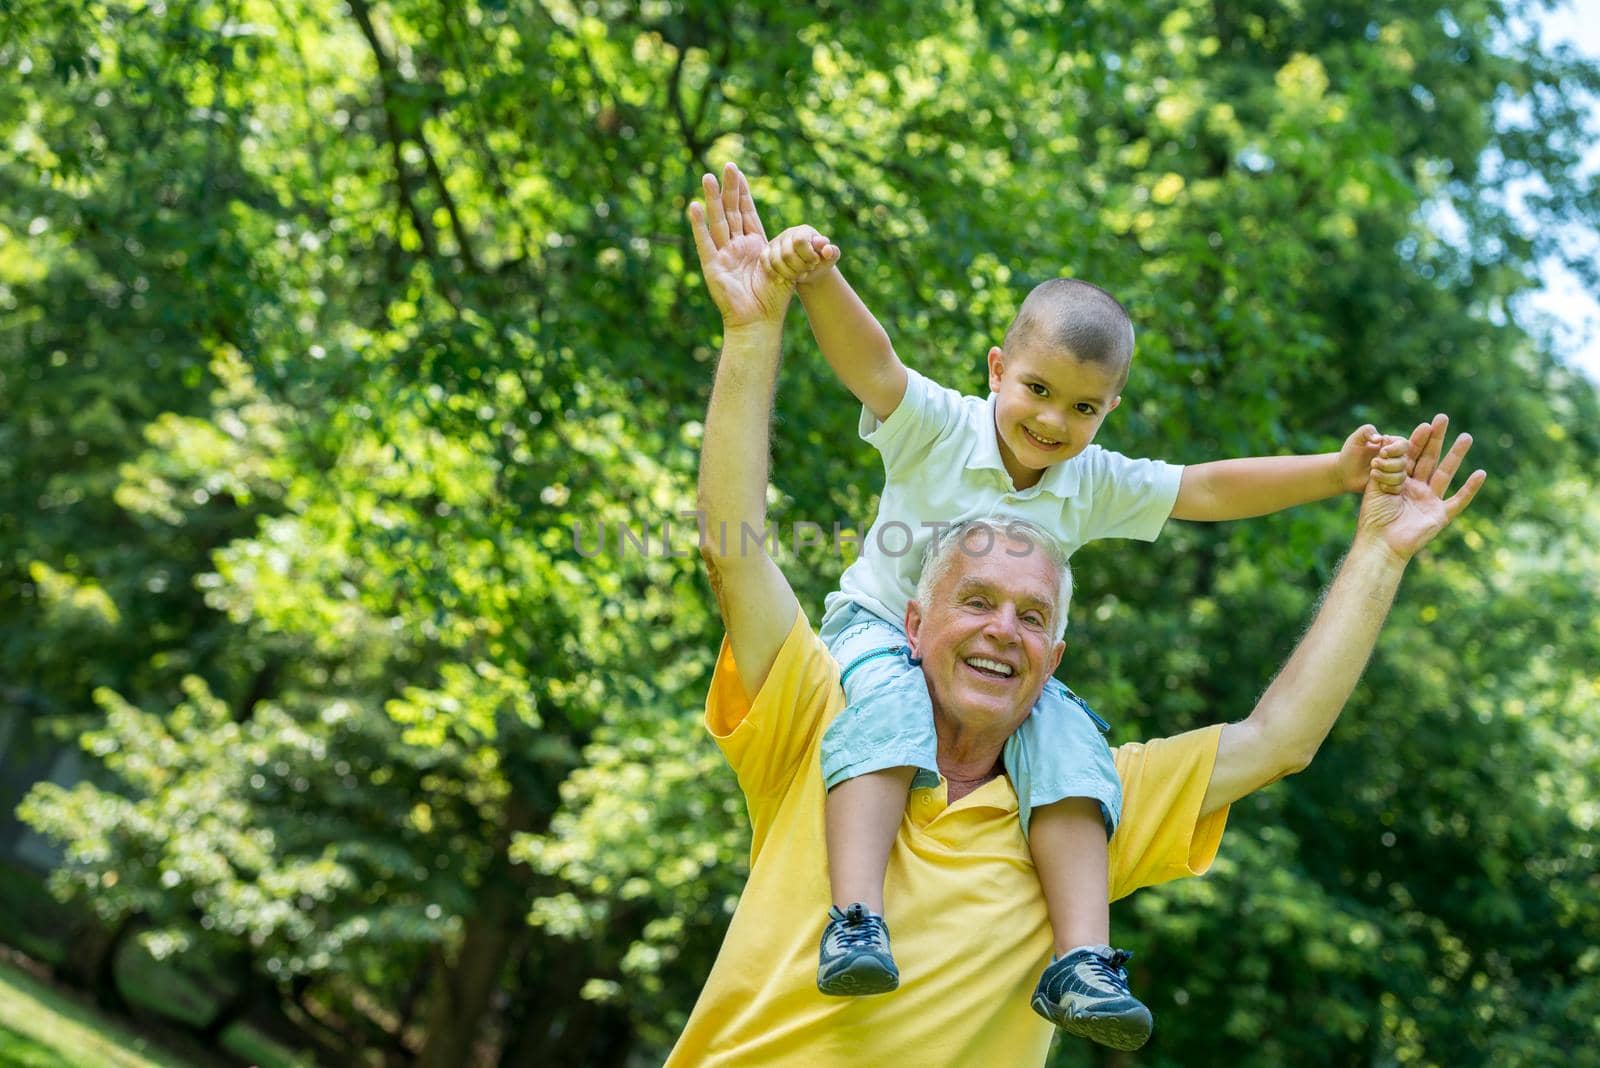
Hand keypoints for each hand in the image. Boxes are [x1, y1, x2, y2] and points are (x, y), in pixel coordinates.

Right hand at [686, 163, 793, 328]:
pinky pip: (705, 242)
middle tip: (727, 166)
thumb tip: (809, 235)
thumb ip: (789, 249)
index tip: (738, 172)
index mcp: (754, 245)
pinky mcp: (712, 267)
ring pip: (717, 221)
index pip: (746, 212)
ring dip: (713, 199)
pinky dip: (699, 225)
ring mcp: (723, 255)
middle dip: (729, 189)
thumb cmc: (774, 298)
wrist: (759, 320)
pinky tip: (695, 207)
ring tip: (708, 177)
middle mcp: (737, 246)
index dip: (742, 192)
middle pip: (731, 211)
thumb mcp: (785, 266)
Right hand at [765, 225, 839, 287]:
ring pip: (775, 261)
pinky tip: (782, 280)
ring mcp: (775, 243)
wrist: (809, 269)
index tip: (815, 262)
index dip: (807, 255)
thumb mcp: (831, 257)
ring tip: (798, 276)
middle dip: (799, 267)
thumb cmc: (821, 260)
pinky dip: (773, 273)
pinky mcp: (766, 253)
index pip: (799, 241)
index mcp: (803, 231)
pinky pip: (765, 263)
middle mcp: (787, 234)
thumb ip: (832, 252)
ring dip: (788, 273)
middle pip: (787, 254)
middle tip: (808, 269)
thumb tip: (827, 250)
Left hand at [1337, 424, 1406, 492]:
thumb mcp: (1356, 439)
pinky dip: (1389, 486)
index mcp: (1391, 445)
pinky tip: (1379, 485)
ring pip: (1401, 476)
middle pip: (1403, 462)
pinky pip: (1398, 488)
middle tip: (1373, 463)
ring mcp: (1394, 472)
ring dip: (1387, 476)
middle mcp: (1396, 458)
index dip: (1395, 449)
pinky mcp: (1391, 485)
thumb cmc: (1350, 453)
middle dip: (1388, 464)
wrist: (1344, 472)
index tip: (1382, 452)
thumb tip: (1379, 438)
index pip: (1404, 445)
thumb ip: (1367, 431)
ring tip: (1372, 473)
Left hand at [1355, 413, 1486, 560]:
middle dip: (1436, 438)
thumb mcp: (1377, 486)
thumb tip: (1392, 445)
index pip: (1411, 455)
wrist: (1379, 542)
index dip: (1418, 440)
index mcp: (1400, 481)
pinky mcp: (1440, 515)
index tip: (1426, 423)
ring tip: (1466, 436)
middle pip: (1429, 459)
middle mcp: (1417, 489)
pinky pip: (1458, 500)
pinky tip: (1481, 473)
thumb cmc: (1373, 516)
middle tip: (1443, 418)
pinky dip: (1470, 488)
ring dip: (1456, 455)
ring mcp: (1430, 501)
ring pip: (1446, 473)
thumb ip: (1386, 467)